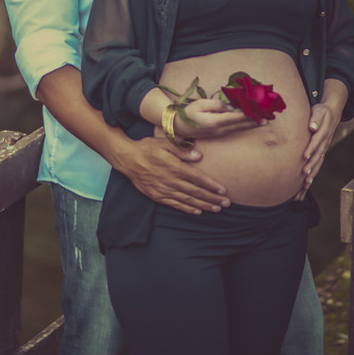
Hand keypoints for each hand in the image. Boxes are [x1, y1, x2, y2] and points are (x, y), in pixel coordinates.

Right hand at [112, 135, 229, 214]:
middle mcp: (171, 181)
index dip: (212, 185)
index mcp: (175, 167)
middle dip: (212, 198)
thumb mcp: (164, 142)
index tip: (223, 190)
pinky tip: (197, 212)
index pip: (198, 178)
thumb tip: (198, 155)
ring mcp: (164, 190)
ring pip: (188, 200)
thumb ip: (182, 149)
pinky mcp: (157, 196)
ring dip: (204, 205)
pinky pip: (175, 205)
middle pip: (196, 192)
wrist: (127, 158)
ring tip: (216, 209)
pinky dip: (187, 209)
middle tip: (226, 203)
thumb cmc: (147, 148)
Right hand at [176, 96, 261, 139]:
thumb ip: (216, 105)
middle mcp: (220, 130)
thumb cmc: (188, 113)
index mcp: (215, 122)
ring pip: (240, 128)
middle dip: (255, 121)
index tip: (261, 111)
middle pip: (241, 125)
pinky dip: (244, 125)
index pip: (236, 117)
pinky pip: (235, 129)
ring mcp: (220, 133)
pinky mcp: (219, 134)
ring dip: (252, 124)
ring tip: (265, 120)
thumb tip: (230, 106)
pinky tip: (251, 123)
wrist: (179, 126)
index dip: (250, 114)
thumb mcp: (201, 104)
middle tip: (270, 117)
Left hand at [294, 100, 339, 200]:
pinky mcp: (321, 153)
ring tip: (305, 185)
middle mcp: (324, 143)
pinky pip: (317, 166)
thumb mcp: (319, 111)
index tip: (305, 156)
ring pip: (318, 164)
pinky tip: (305, 187)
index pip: (316, 142)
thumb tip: (312, 126)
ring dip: (312, 174)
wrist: (332, 114)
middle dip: (311, 166)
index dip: (311, 149)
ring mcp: (323, 149)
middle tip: (304, 175)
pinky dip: (312, 176)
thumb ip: (315, 118)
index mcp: (323, 133)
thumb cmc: (322, 111)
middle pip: (318, 156)